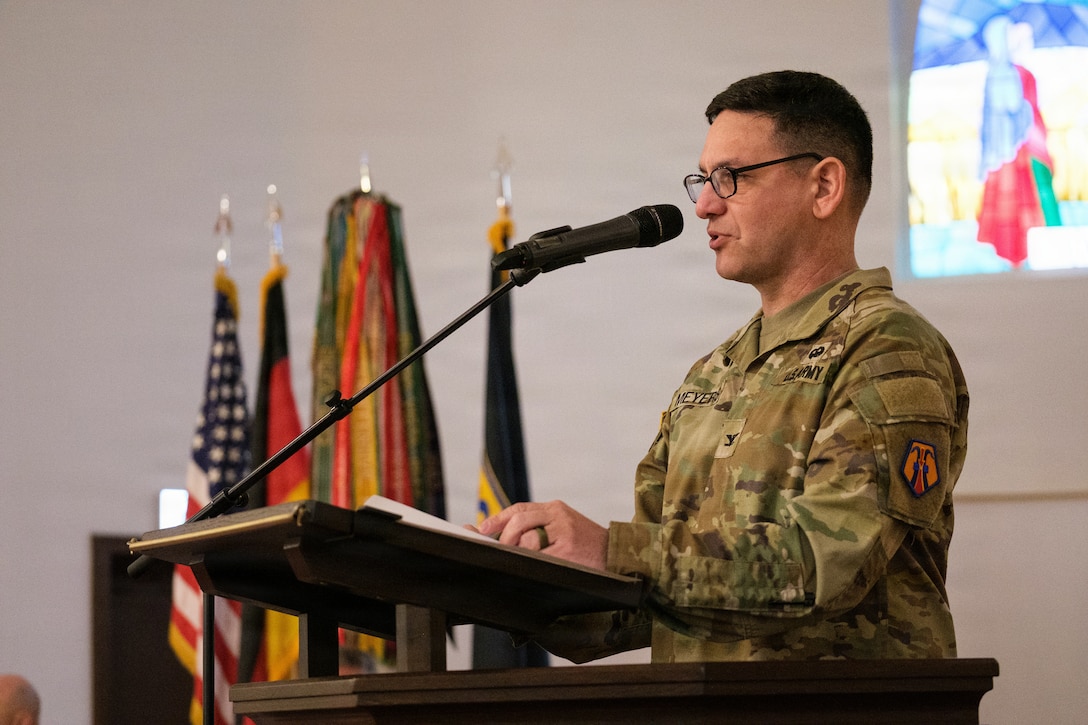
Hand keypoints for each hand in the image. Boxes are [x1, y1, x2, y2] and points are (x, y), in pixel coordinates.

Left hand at [477, 500, 607, 570]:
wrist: (615, 554)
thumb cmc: (586, 543)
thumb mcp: (564, 524)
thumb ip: (539, 524)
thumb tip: (506, 535)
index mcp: (555, 508)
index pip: (519, 509)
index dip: (498, 519)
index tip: (483, 529)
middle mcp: (558, 517)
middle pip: (519, 521)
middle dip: (505, 537)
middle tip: (500, 549)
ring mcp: (563, 533)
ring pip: (528, 540)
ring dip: (519, 551)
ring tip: (523, 559)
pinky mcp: (567, 551)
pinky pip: (539, 556)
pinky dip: (530, 562)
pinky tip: (534, 566)